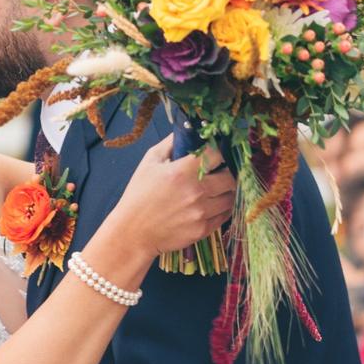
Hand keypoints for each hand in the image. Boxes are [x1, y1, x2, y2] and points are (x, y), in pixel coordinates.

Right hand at [109, 136, 237, 262]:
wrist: (133, 232)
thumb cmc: (138, 195)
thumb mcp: (149, 163)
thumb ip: (170, 144)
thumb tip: (185, 131)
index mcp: (183, 172)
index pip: (217, 155)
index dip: (218, 153)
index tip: (214, 155)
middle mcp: (196, 192)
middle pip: (230, 178)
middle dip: (226, 173)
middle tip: (218, 173)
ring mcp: (201, 212)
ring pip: (230, 197)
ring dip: (226, 192)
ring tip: (215, 190)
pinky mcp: (203, 229)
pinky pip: (224, 215)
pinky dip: (221, 209)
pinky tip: (211, 205)